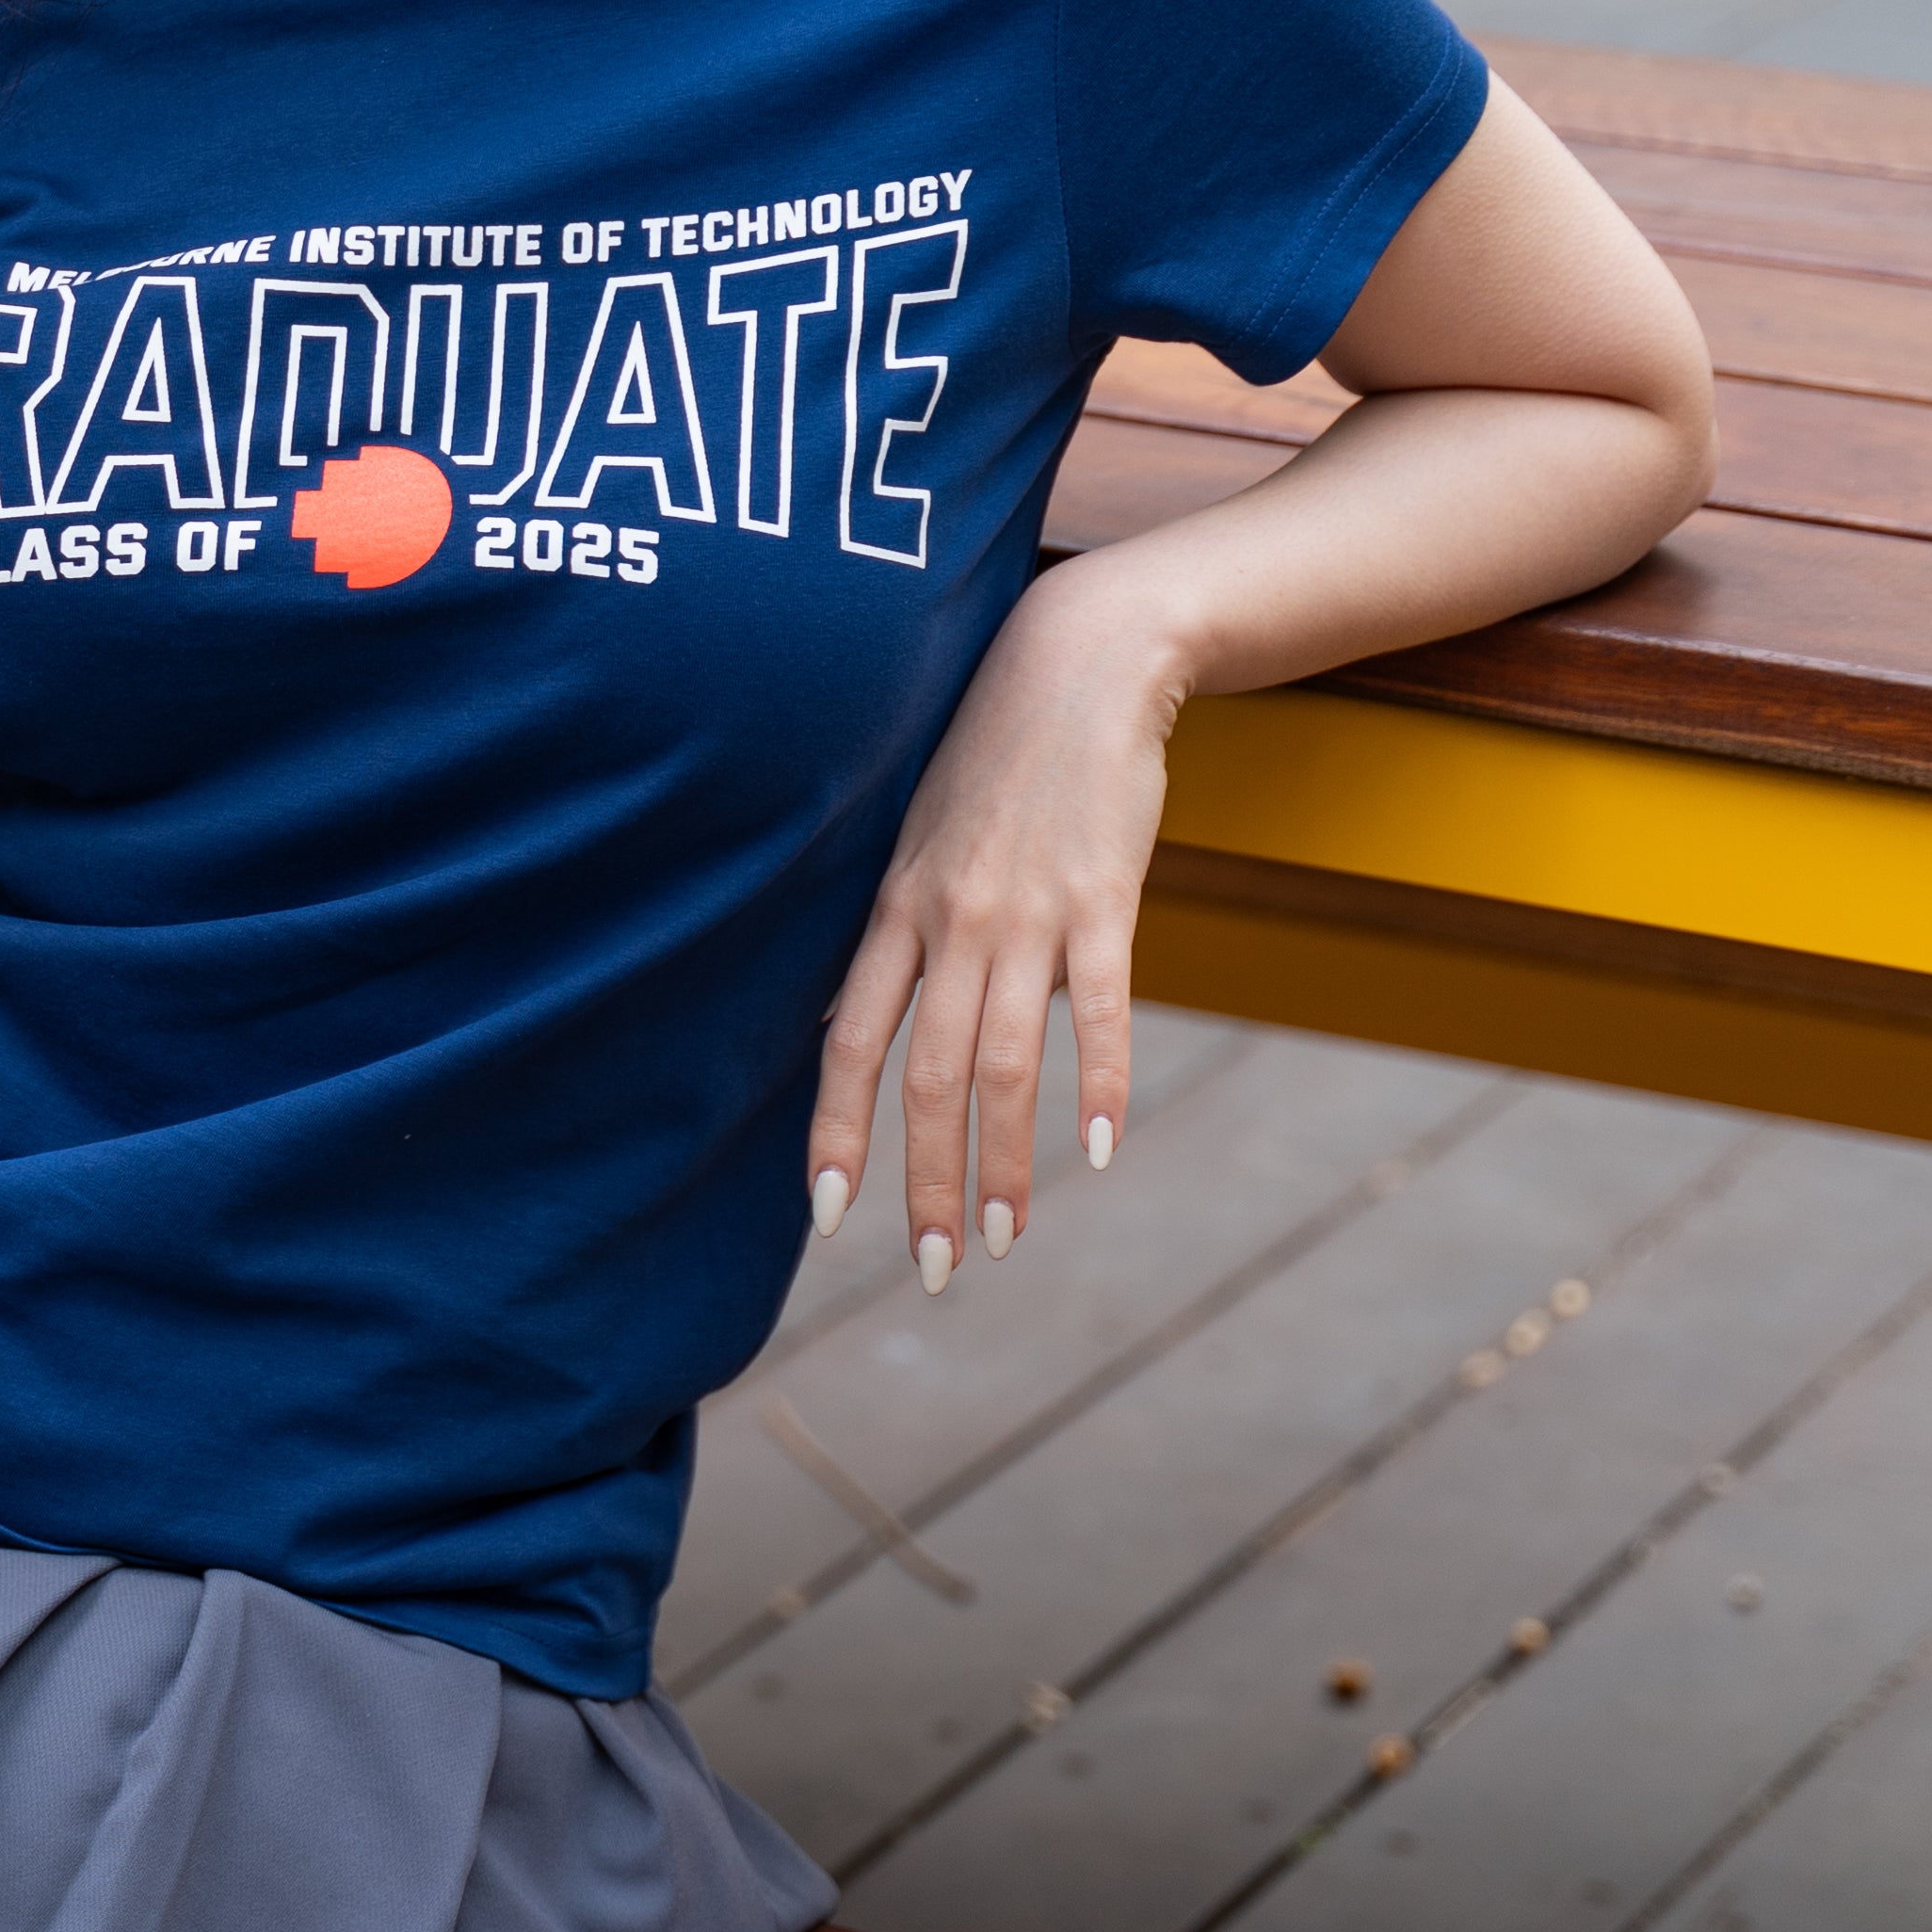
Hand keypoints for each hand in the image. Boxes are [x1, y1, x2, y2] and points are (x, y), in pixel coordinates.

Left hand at [808, 567, 1170, 1288]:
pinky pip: (1098, 1010)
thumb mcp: (913, 835)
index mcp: (894, 909)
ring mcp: (1026, 912)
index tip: (828, 1216)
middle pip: (926, 1077)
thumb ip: (889, 931)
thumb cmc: (992, 753)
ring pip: (1002, 1064)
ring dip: (1001, 1164)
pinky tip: (1099, 1152)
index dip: (835, 1132)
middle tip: (931, 1271)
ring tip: (1002, 1242)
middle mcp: (949, 919)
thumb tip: (842, 1017)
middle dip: (923, 1183)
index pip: (846, 1042)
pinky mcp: (1104, 897)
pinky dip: (1097, 1085)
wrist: (1082, 660)